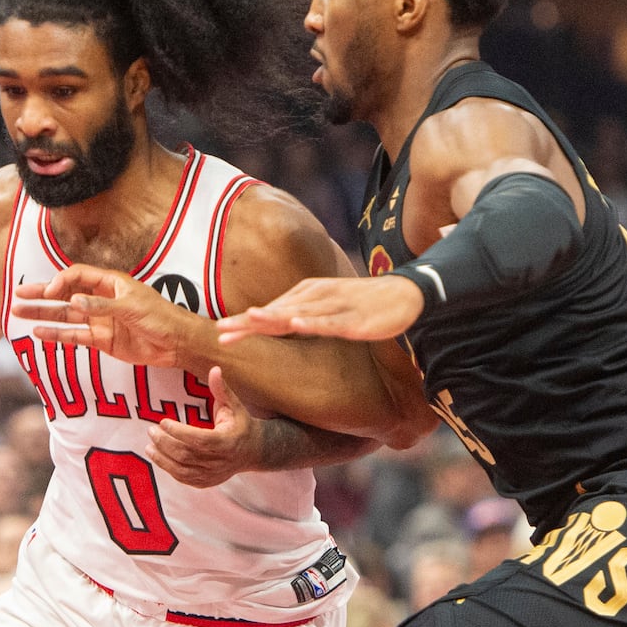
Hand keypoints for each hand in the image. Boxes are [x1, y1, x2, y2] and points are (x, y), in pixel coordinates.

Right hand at [12, 264, 189, 367]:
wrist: (177, 343)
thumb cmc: (161, 316)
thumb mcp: (132, 307)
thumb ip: (101, 306)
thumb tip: (73, 302)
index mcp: (110, 283)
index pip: (77, 276)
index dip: (61, 281)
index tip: (50, 292)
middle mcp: (101, 299)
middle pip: (65, 293)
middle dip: (41, 294)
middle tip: (17, 294)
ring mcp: (99, 320)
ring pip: (65, 315)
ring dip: (43, 314)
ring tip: (18, 313)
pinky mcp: (102, 340)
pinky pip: (75, 336)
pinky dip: (57, 335)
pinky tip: (38, 333)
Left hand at [146, 367, 258, 487]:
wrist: (254, 451)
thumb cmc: (241, 424)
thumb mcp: (234, 405)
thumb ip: (221, 389)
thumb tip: (214, 368)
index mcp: (227, 441)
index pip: (200, 439)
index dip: (179, 432)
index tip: (163, 421)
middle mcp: (220, 461)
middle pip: (187, 455)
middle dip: (165, 443)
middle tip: (151, 430)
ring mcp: (213, 474)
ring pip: (182, 470)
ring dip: (162, 459)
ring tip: (149, 446)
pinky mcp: (207, 482)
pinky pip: (184, 478)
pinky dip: (169, 469)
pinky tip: (158, 457)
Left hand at [217, 275, 424, 344]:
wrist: (406, 293)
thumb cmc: (363, 303)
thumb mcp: (326, 308)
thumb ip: (302, 316)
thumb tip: (277, 325)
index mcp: (307, 296)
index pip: (270, 311)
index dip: (245, 323)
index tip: (220, 332)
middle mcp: (316, 298)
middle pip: (276, 312)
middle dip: (248, 323)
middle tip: (221, 331)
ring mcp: (335, 306)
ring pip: (298, 314)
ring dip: (273, 318)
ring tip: (248, 321)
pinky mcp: (354, 318)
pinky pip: (330, 322)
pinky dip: (312, 323)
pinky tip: (295, 325)